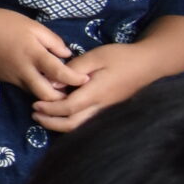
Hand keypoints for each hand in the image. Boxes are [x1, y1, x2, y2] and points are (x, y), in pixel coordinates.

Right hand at [0, 6, 84, 106]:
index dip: (75, 79)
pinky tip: (37, 77)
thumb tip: (66, 55)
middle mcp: (24, 71)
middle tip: (71, 91)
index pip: (60, 74)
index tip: (85, 79)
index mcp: (34, 55)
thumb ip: (53, 41)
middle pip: (47, 95)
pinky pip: (23, 87)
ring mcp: (12, 77)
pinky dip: (33, 86)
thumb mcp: (33, 26)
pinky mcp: (4, 79)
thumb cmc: (5, 22)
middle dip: (61, 98)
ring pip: (34, 94)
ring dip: (47, 93)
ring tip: (57, 86)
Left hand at [29, 41, 162, 128]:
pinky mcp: (108, 110)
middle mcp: (102, 106)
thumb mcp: (95, 56)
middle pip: (73, 124)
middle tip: (35, 113)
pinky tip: (61, 116)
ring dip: (60, 125)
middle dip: (51, 122)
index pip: (69, 107)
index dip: (50, 109)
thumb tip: (53, 83)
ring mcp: (106, 111)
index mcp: (97, 92)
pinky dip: (71, 123)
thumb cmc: (121, 57)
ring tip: (43, 116)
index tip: (35, 104)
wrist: (148, 64)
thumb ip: (74, 69)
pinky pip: (87, 122)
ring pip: (80, 126)